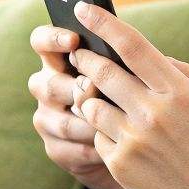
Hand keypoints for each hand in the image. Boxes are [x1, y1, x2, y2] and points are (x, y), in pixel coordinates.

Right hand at [27, 24, 134, 188]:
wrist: (138, 144)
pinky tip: (118, 146)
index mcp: (61, 59)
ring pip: (62, 121)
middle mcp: (47, 87)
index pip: (42, 40)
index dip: (53, 38)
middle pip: (47, 84)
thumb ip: (137, 61)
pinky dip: (95, 147)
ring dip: (91, 122)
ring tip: (121, 122)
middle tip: (97, 87)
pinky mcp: (56, 150)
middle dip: (75, 87)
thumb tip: (145, 53)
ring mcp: (48, 120)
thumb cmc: (139, 96)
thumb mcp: (138, 75)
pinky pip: (70, 149)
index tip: (75, 39)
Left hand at [66, 0, 188, 188]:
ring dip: (90, 98)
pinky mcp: (120, 163)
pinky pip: (97, 136)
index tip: (84, 7)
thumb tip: (147, 53)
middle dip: (85, 59)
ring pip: (91, 105)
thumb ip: (180, 73)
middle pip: (102, 71)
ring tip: (100, 100)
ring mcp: (134, 139)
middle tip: (78, 53)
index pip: (132, 45)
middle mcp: (153, 112)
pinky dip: (103, 133)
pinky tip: (121, 140)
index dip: (103, 22)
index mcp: (178, 91)